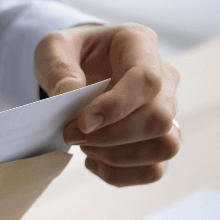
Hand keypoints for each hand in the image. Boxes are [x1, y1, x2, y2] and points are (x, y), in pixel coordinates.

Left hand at [34, 23, 180, 186]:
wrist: (78, 70)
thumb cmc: (69, 55)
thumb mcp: (52, 48)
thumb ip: (58, 67)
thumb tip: (71, 94)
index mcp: (140, 45)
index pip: (147, 81)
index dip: (116, 107)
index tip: (81, 122)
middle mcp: (164, 78)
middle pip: (159, 119)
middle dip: (111, 137)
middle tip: (71, 134)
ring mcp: (167, 111)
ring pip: (166, 147)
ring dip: (118, 157)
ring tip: (85, 145)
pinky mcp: (158, 140)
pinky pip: (153, 170)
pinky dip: (119, 174)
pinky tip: (93, 159)